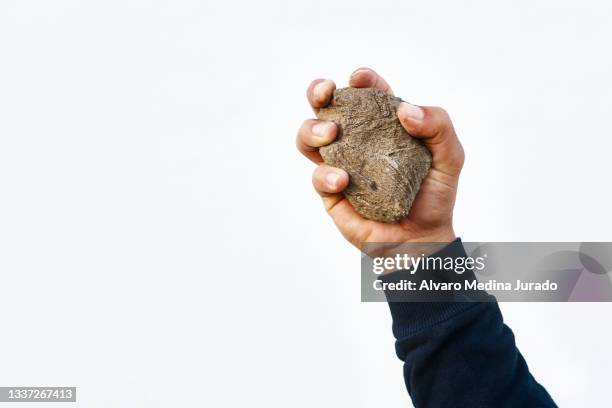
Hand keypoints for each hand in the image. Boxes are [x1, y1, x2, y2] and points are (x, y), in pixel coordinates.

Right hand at [297, 68, 463, 249]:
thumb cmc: (435, 196)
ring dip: (312, 129)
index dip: (361, 80)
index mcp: (382, 125)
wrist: (422, 240)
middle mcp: (356, 141)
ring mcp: (340, 164)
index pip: (367, 94)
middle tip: (325, 93)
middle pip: (326, 107)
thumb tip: (404, 111)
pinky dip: (326, 174)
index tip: (360, 78)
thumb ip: (438, 125)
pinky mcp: (330, 192)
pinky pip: (318, 176)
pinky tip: (343, 180)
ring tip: (330, 134)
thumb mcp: (450, 157)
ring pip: (308, 137)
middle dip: (318, 92)